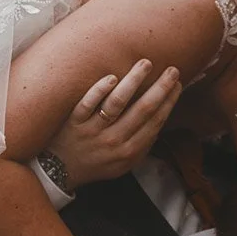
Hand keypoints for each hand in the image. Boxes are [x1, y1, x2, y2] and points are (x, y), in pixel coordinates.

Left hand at [47, 59, 180, 186]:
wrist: (59, 172)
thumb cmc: (95, 163)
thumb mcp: (123, 163)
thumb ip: (142, 145)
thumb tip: (161, 118)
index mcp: (129, 152)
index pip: (155, 122)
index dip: (169, 102)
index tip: (178, 84)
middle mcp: (113, 141)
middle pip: (142, 111)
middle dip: (160, 89)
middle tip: (172, 70)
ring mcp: (92, 131)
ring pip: (116, 103)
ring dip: (133, 81)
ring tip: (145, 63)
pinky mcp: (73, 122)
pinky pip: (87, 103)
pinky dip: (100, 90)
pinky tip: (111, 76)